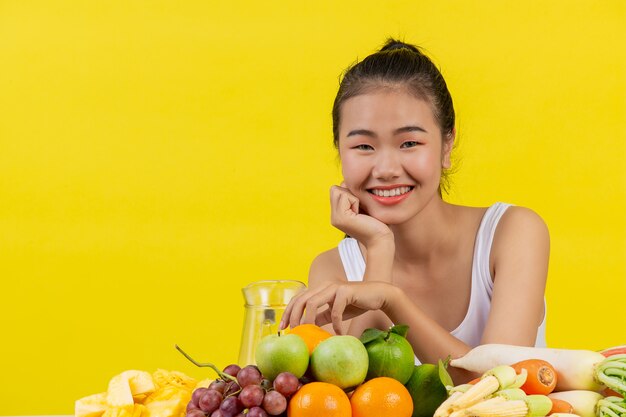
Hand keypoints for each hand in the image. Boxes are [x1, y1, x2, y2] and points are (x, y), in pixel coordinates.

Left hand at [279, 281, 397, 334]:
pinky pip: (335, 310)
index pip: (298, 298)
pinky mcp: (345, 291)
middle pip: (301, 299)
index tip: (283, 327)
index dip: (288, 312)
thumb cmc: (355, 303)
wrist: (378, 295)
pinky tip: (339, 334)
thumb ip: (321, 317)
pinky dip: (335, 324)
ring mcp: (334, 287)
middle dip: (294, 316)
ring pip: (313, 303)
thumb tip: (306, 327)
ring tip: (311, 332)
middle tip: (294, 332)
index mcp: (319, 289)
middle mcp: (324, 285)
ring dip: (309, 320)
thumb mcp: (334, 312)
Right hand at [331, 184, 392, 247]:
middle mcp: (334, 217)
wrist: (382, 240)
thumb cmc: (378, 223)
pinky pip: (345, 195)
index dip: (350, 192)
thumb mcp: (364, 207)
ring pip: (338, 189)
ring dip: (353, 196)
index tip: (361, 207)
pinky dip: (355, 200)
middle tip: (360, 208)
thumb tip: (349, 181)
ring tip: (361, 211)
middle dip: (349, 192)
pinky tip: (361, 214)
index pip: (336, 190)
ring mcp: (335, 218)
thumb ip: (354, 197)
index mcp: (338, 214)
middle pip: (334, 188)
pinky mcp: (341, 217)